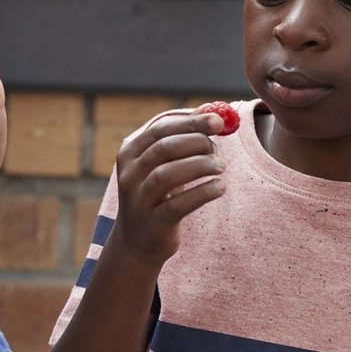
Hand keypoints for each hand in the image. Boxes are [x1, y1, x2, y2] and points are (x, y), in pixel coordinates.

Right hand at [108, 112, 225, 262]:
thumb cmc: (156, 195)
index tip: (219, 121)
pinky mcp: (153, 222)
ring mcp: (139, 199)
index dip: (191, 123)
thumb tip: (211, 110)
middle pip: (163, 149)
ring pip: (168, 174)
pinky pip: (179, 204)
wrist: (137, 242)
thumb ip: (183, 137)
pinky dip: (203, 192)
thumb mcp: (163, 165)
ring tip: (221, 167)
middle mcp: (129, 175)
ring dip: (200, 166)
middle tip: (218, 149)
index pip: (160, 130)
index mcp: (130, 154)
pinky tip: (220, 187)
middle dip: (197, 142)